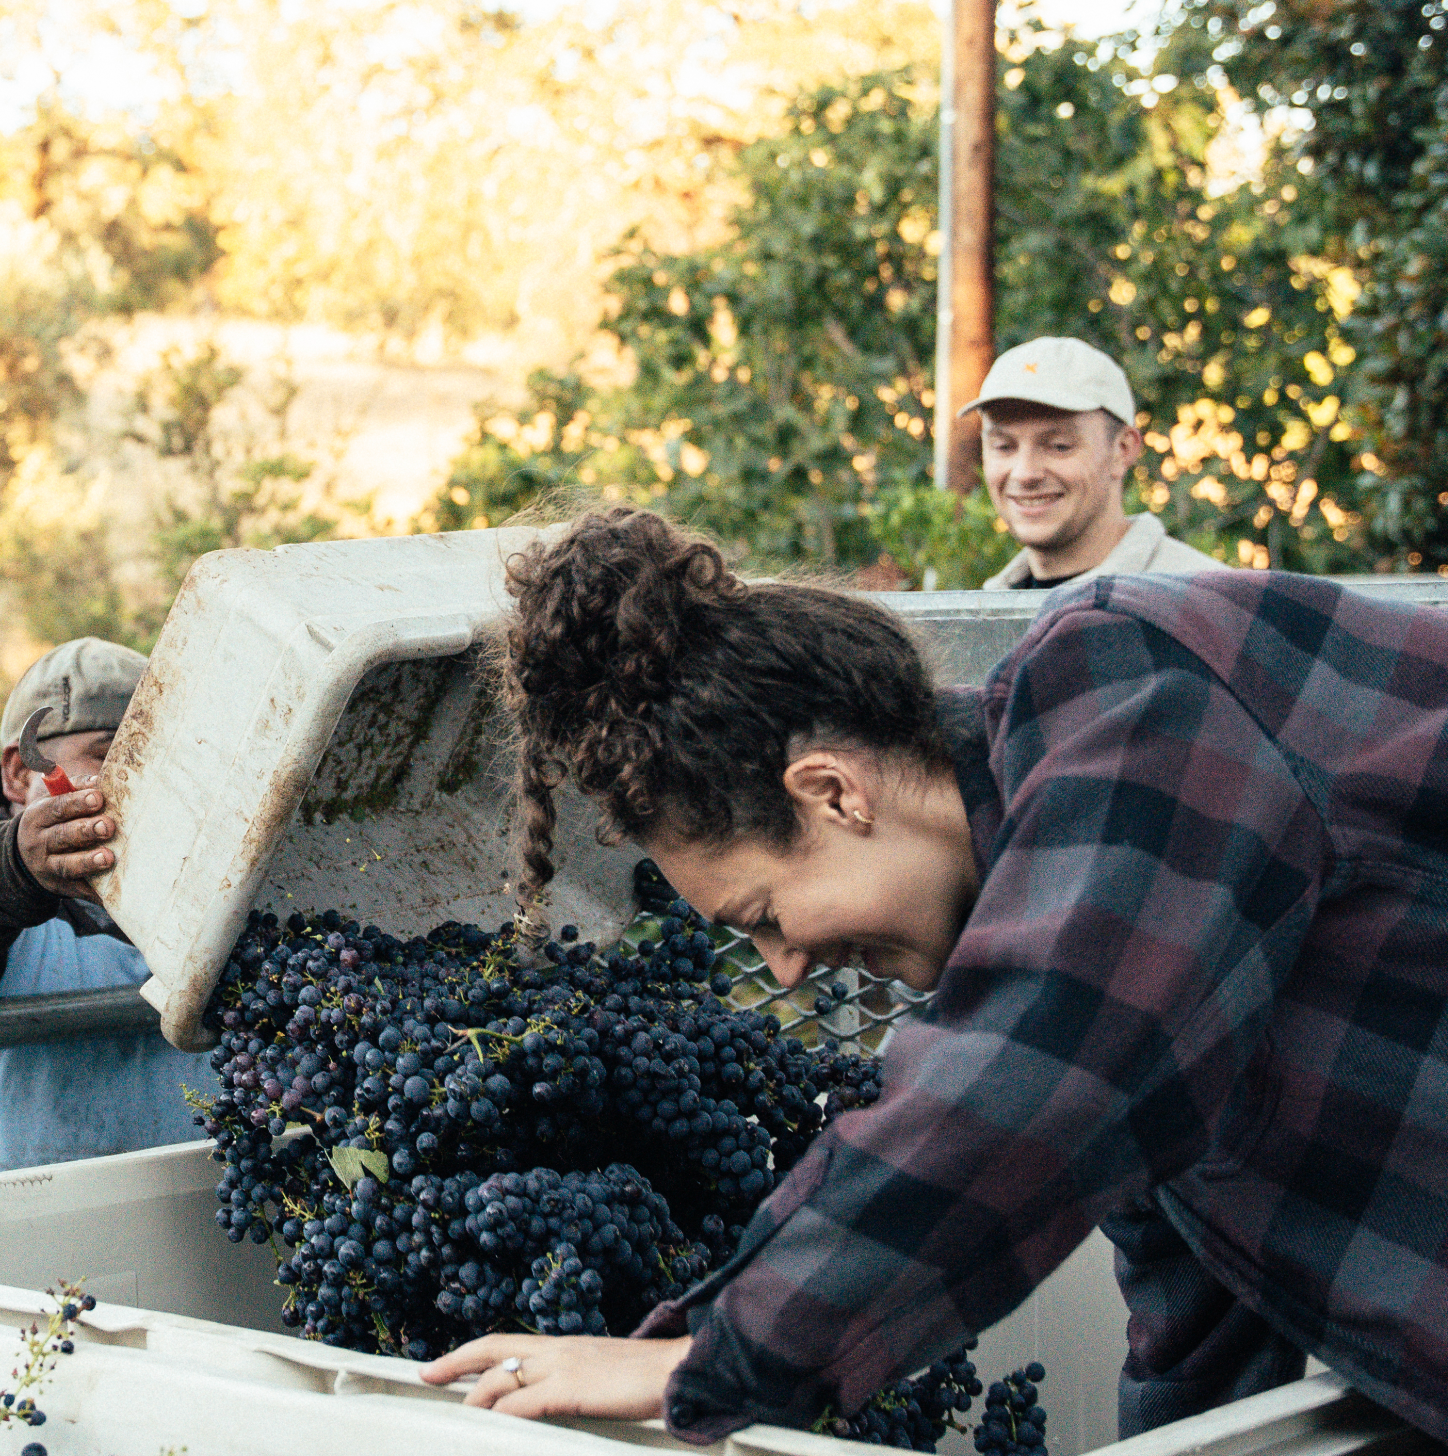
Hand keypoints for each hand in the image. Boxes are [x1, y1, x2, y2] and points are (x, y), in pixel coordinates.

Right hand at [16, 779, 113, 902]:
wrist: (28, 858)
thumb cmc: (55, 822)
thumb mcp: (55, 803)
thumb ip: (76, 789)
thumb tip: (101, 779)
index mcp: (40, 817)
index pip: (58, 808)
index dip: (77, 803)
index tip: (99, 798)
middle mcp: (41, 843)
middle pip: (63, 836)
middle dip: (86, 830)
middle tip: (108, 826)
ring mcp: (49, 868)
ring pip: (67, 865)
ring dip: (88, 862)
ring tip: (107, 857)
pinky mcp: (62, 887)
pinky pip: (79, 889)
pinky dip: (95, 891)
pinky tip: (112, 889)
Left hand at [419, 1333, 691, 1420]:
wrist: (676, 1368)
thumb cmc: (646, 1376)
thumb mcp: (601, 1374)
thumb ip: (574, 1383)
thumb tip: (556, 1399)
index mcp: (563, 1346)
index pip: (507, 1343)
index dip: (473, 1351)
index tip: (446, 1361)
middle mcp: (557, 1349)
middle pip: (494, 1349)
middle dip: (456, 1361)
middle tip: (428, 1373)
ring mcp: (563, 1366)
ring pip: (502, 1378)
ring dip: (476, 1399)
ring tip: (459, 1416)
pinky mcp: (571, 1389)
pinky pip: (524, 1402)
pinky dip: (502, 1415)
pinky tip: (491, 1426)